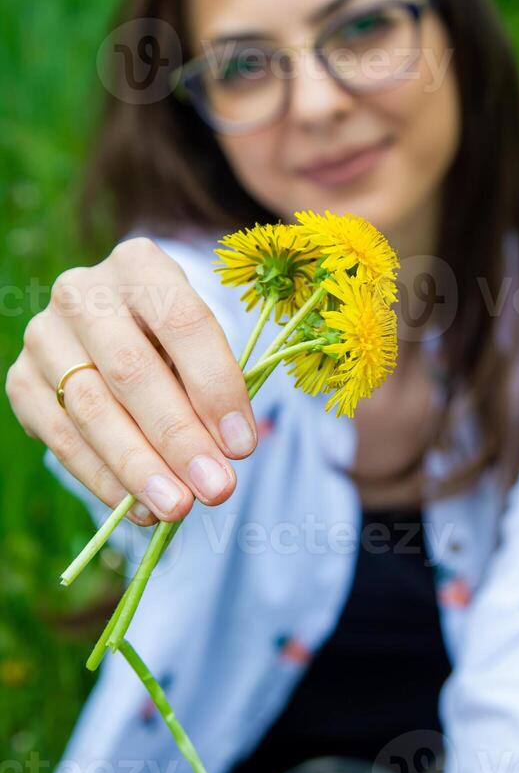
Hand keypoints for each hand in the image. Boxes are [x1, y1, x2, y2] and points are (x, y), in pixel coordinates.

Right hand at [5, 237, 257, 524]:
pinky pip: (60, 437)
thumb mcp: (200, 343)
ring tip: (178, 508)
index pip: (183, 324)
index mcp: (140, 264)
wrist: (112, 326)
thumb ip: (214, 385)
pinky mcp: (21, 378)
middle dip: (178, 437)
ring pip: (90, 408)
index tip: (243, 446)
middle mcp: (84, 291)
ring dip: (139, 467)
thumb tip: (227, 451)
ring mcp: (44, 333)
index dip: (216, 387)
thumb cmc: (172, 338)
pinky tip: (140, 507)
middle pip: (131, 369)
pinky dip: (103, 479)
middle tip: (215, 489)